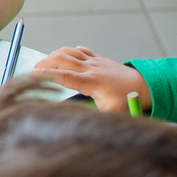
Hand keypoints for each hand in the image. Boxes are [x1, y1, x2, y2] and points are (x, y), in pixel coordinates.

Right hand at [31, 46, 150, 112]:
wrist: (144, 86)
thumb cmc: (126, 101)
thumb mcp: (111, 114)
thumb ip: (94, 118)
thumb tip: (78, 126)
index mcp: (92, 82)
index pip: (64, 75)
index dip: (47, 75)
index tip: (33, 75)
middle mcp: (91, 68)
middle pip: (62, 58)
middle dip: (44, 62)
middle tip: (32, 71)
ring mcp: (95, 61)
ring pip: (69, 51)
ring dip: (54, 55)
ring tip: (44, 64)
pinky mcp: (98, 59)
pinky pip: (80, 50)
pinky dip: (68, 52)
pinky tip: (63, 58)